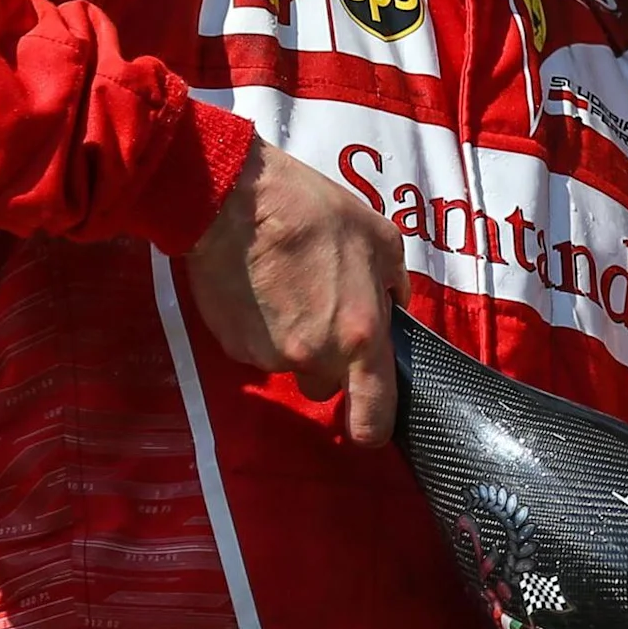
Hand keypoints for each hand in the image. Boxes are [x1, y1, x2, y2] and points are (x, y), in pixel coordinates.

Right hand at [184, 140, 407, 445]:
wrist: (234, 203)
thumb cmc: (314, 213)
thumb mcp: (380, 238)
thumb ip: (393, 287)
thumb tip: (394, 312)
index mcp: (360, 336)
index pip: (372, 414)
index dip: (373, 425)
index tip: (370, 424)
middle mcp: (315, 357)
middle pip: (327, 386)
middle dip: (329, 362)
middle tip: (323, 312)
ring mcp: (269, 357)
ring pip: (291, 367)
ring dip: (294, 343)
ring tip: (289, 291)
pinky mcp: (233, 348)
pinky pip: (258, 352)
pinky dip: (262, 331)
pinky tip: (261, 292)